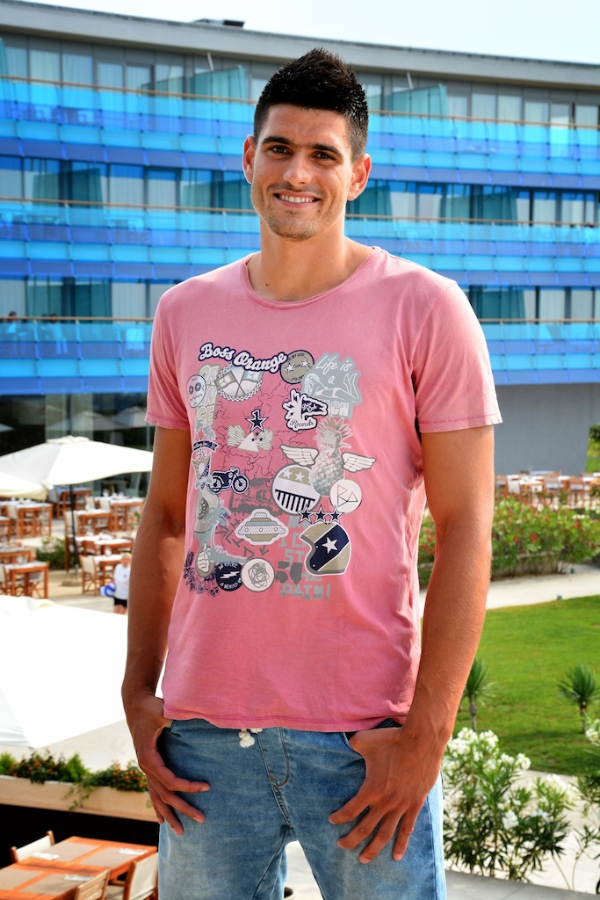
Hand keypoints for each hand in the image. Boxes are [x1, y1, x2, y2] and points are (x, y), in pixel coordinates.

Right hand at [125, 692, 208, 833]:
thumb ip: (173, 715)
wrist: (136, 705)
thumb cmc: (151, 707)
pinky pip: (152, 792)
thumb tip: (192, 715)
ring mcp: (146, 769)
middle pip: (165, 795)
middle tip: (202, 819)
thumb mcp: (162, 711)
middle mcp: (146, 768)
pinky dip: (158, 808)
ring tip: (181, 833)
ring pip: (157, 798)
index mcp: (149, 758)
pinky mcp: (148, 767)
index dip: (188, 786)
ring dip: (169, 815)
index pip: (170, 780)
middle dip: (183, 808)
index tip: (206, 787)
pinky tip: (162, 821)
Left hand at [328, 726, 441, 863]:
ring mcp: (401, 806)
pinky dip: (401, 844)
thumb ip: (352, 745)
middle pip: (364, 828)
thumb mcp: (364, 739)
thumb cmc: (392, 739)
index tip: (332, 820)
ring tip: (363, 860)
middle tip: (341, 846)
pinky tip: (396, 856)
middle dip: (351, 840)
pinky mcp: (415, 804)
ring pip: (384, 834)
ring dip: (373, 849)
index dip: (339, 817)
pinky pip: (407, 829)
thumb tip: (345, 744)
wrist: (422, 741)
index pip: (350, 810)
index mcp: (371, 789)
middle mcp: (385, 802)